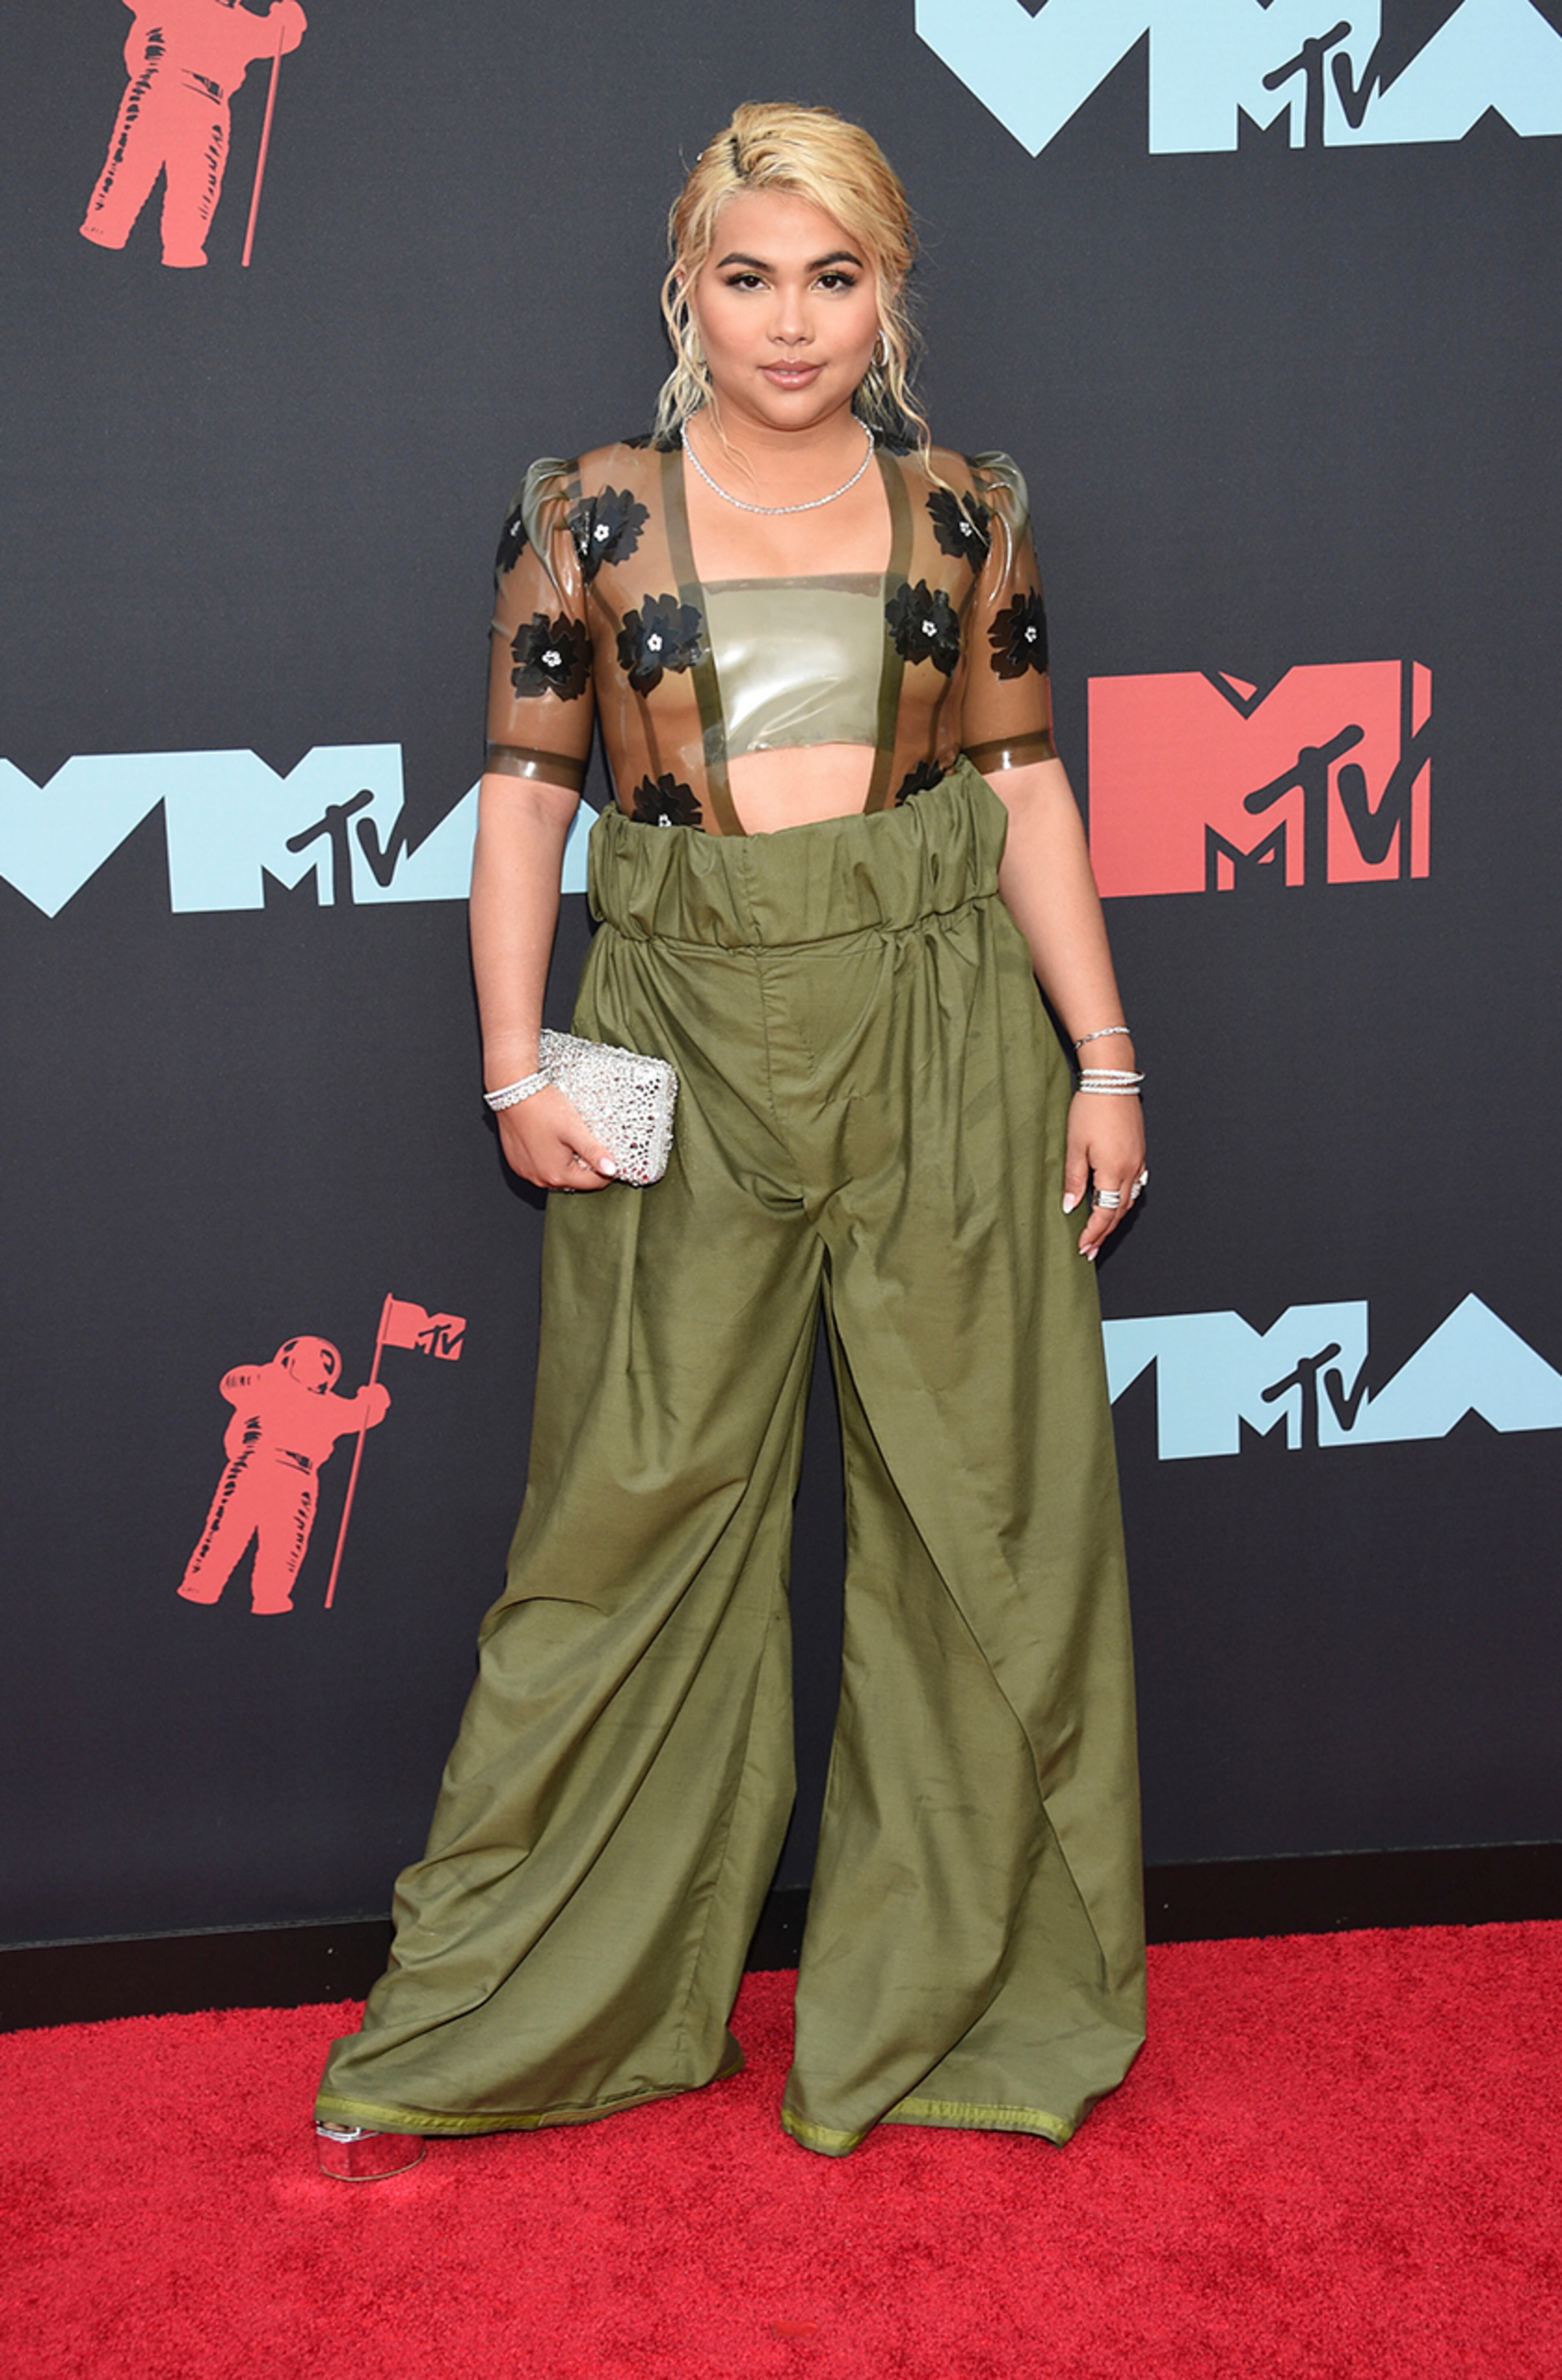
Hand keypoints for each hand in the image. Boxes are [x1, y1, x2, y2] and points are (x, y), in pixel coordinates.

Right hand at [496, 1085, 618, 1190]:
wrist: (513, 1093)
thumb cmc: (542, 1109)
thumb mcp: (575, 1129)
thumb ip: (594, 1152)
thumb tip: (611, 1170)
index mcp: (557, 1174)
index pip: (593, 1183)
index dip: (607, 1170)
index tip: (610, 1156)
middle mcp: (540, 1178)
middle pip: (576, 1180)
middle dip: (586, 1166)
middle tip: (587, 1142)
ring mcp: (527, 1172)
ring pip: (558, 1174)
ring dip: (568, 1162)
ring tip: (569, 1139)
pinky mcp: (519, 1163)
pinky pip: (541, 1167)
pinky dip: (550, 1158)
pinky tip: (552, 1140)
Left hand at [1062, 1091, 1146, 1260]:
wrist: (1112, 1080)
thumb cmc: (1091, 1109)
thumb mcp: (1074, 1146)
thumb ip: (1074, 1179)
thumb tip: (1070, 1206)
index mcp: (1113, 1171)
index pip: (1104, 1213)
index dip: (1093, 1233)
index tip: (1082, 1247)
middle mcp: (1131, 1169)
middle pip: (1119, 1212)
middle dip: (1104, 1233)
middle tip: (1090, 1249)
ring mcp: (1138, 1160)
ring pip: (1129, 1200)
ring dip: (1115, 1218)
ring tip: (1101, 1232)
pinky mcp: (1139, 1151)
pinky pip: (1135, 1184)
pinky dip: (1124, 1199)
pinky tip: (1116, 1202)